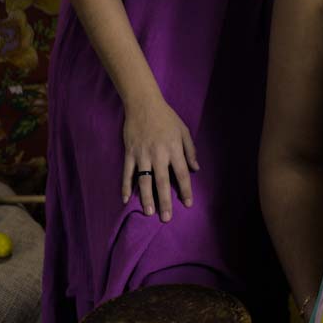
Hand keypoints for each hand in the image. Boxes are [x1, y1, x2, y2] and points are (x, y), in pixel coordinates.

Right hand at [120, 92, 197, 220]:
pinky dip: (126, 186)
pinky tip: (126, 199)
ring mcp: (142, 154)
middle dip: (165, 200)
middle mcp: (159, 154)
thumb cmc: (167, 118)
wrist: (144, 104)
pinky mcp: (129, 153)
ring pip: (144, 180)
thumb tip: (196, 169)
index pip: (182, 173)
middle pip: (163, 181)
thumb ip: (190, 151)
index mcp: (174, 149)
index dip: (185, 190)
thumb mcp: (184, 131)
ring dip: (146, 197)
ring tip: (149, 212)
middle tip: (166, 218)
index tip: (188, 204)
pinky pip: (127, 172)